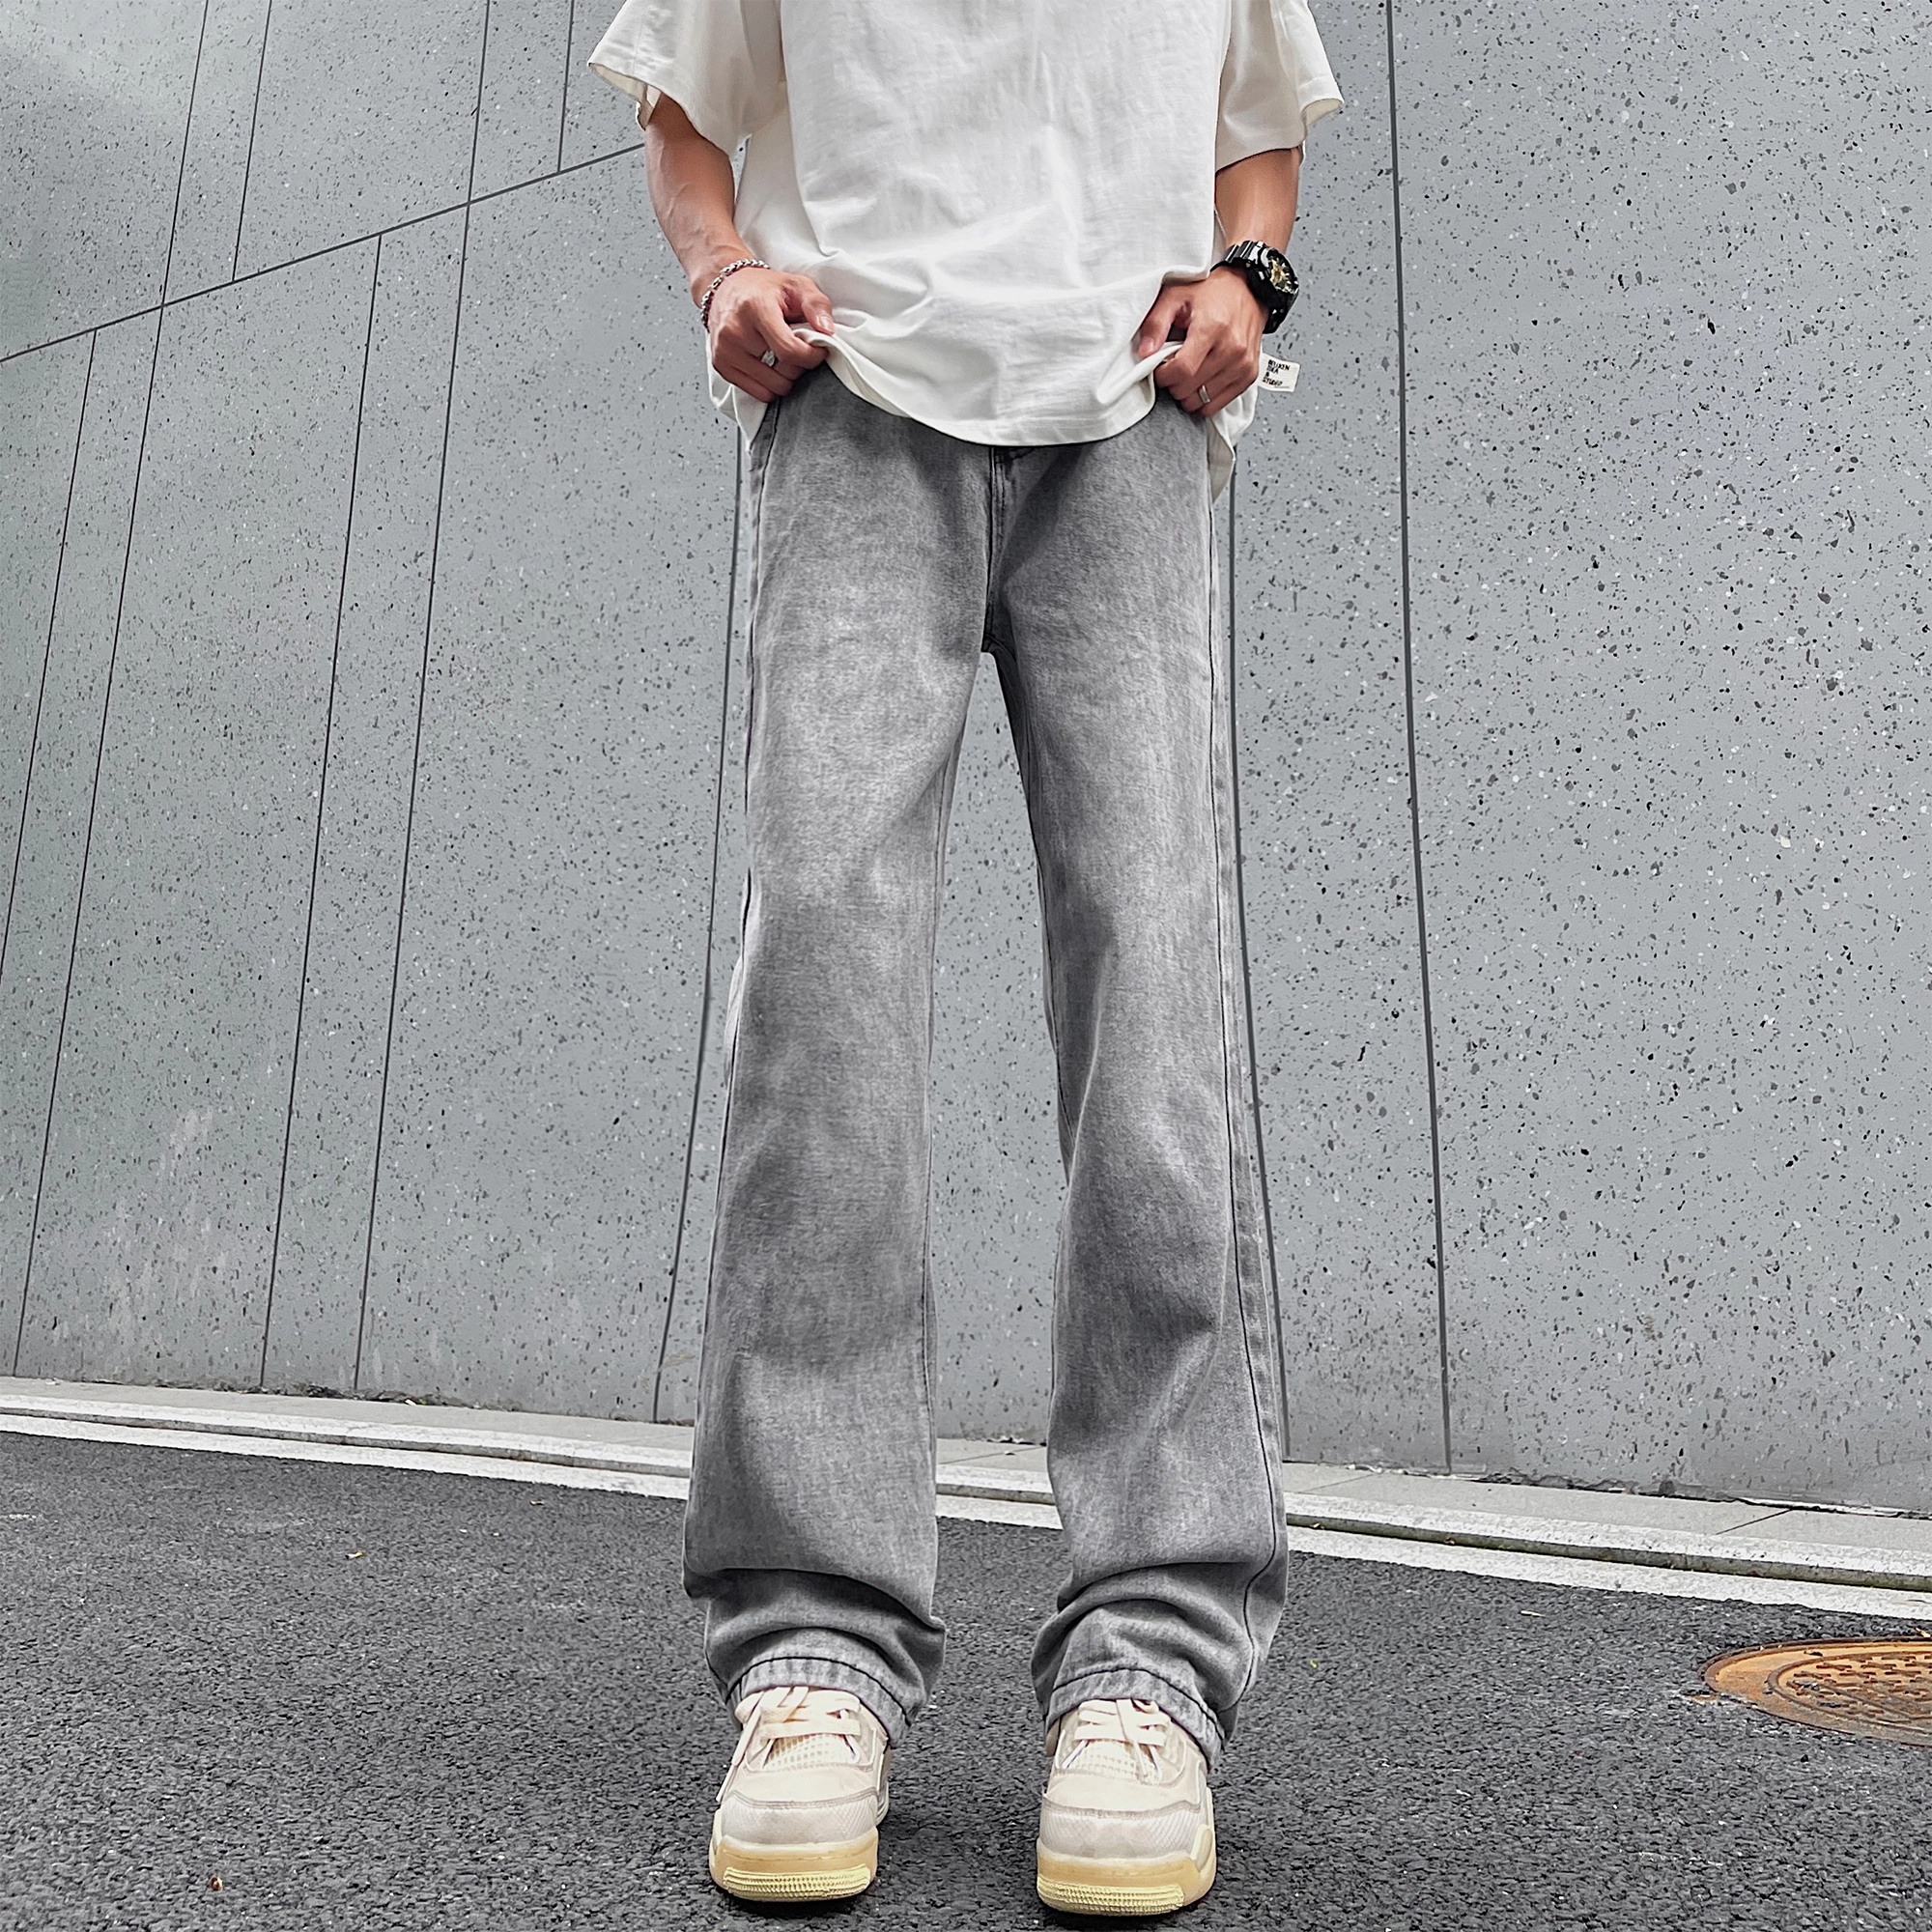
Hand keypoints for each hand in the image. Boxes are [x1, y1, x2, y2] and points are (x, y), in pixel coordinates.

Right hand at [706, 267, 833, 401]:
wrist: (725, 288)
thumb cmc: (763, 289)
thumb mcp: (796, 285)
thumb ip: (816, 305)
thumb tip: (827, 330)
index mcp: (755, 309)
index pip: (789, 351)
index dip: (811, 356)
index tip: (818, 350)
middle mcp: (735, 332)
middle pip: (783, 374)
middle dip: (798, 366)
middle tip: (796, 348)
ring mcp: (726, 351)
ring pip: (772, 389)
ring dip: (784, 377)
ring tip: (781, 355)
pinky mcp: (722, 366)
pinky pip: (758, 394)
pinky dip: (769, 384)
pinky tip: (768, 363)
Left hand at [1136, 269, 1263, 417]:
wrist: (1247, 289)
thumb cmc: (1212, 292)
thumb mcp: (1175, 296)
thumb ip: (1156, 324)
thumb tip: (1144, 352)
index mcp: (1212, 328)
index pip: (1182, 370)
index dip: (1164, 376)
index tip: (1159, 370)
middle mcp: (1232, 348)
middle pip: (1190, 389)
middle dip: (1174, 383)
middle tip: (1173, 368)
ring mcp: (1243, 364)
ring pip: (1203, 401)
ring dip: (1188, 393)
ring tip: (1189, 371)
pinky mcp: (1249, 374)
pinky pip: (1219, 404)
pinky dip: (1205, 399)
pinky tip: (1201, 381)